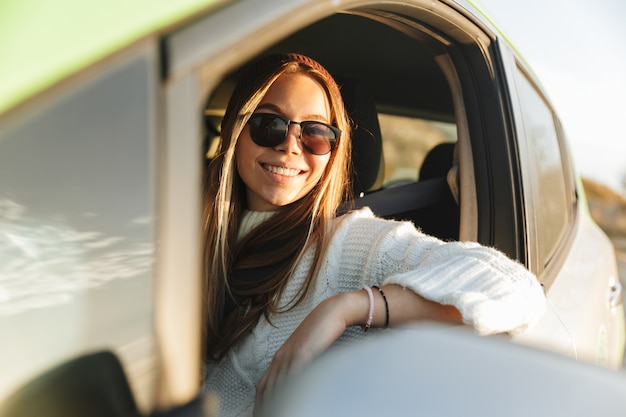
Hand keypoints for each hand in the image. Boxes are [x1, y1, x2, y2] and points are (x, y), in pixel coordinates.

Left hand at [254, 293, 357, 411]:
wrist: (329, 314)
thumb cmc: (319, 333)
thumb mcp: (303, 352)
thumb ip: (296, 367)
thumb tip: (294, 385)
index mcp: (279, 358)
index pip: (263, 386)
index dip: (260, 403)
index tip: (260, 415)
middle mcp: (281, 358)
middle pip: (267, 389)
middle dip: (265, 407)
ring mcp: (291, 355)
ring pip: (278, 385)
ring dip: (277, 403)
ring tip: (280, 414)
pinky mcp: (303, 353)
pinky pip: (294, 375)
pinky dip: (292, 390)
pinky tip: (294, 400)